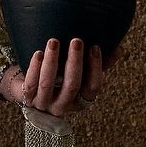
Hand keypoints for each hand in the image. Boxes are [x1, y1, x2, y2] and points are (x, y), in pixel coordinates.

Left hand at [0, 37, 123, 115]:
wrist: (27, 89)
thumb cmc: (59, 78)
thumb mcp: (78, 73)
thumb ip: (97, 64)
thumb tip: (119, 49)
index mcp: (79, 101)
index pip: (92, 89)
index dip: (96, 69)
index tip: (95, 47)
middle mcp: (62, 106)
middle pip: (72, 86)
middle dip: (75, 63)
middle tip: (76, 40)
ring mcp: (43, 104)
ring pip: (48, 84)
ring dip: (52, 62)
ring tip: (54, 41)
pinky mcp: (26, 99)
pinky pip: (30, 84)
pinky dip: (34, 68)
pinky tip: (39, 53)